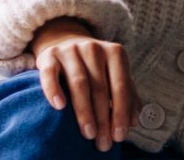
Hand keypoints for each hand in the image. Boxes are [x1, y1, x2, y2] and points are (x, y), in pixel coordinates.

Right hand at [31, 18, 137, 150]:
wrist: (64, 41)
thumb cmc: (95, 66)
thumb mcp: (114, 74)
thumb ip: (126, 94)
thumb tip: (134, 121)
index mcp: (115, 53)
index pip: (121, 85)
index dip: (121, 112)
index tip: (119, 136)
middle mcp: (93, 48)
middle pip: (100, 88)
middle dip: (103, 118)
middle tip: (103, 142)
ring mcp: (70, 50)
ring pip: (79, 84)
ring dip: (84, 111)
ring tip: (88, 133)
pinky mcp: (48, 56)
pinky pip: (50, 74)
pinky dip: (54, 90)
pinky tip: (59, 107)